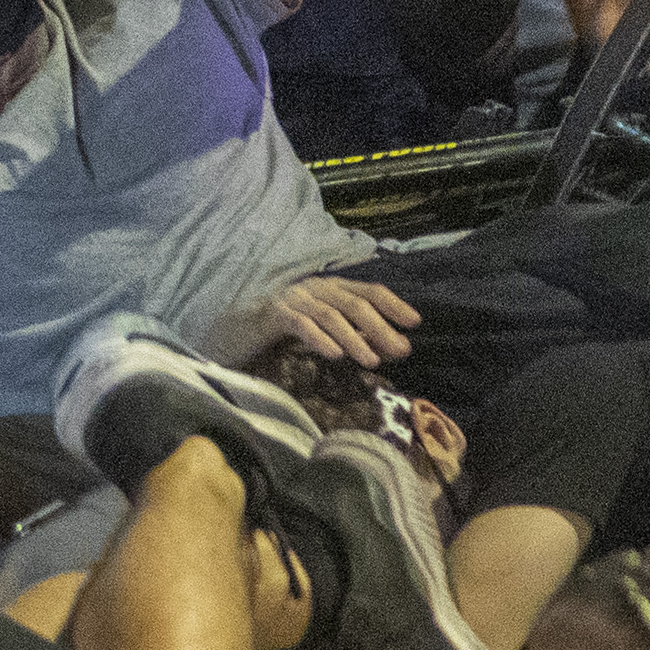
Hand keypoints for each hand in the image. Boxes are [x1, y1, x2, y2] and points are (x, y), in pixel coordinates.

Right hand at [206, 275, 419, 369]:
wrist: (234, 332)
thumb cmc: (284, 334)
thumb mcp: (326, 333)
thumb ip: (356, 336)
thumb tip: (394, 346)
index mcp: (330, 288)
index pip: (369, 291)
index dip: (394, 305)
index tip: (415, 323)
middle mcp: (315, 288)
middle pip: (354, 303)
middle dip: (381, 327)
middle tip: (401, 349)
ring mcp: (293, 298)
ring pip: (330, 314)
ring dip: (354, 338)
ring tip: (372, 361)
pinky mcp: (273, 313)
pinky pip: (301, 324)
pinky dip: (320, 339)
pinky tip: (335, 356)